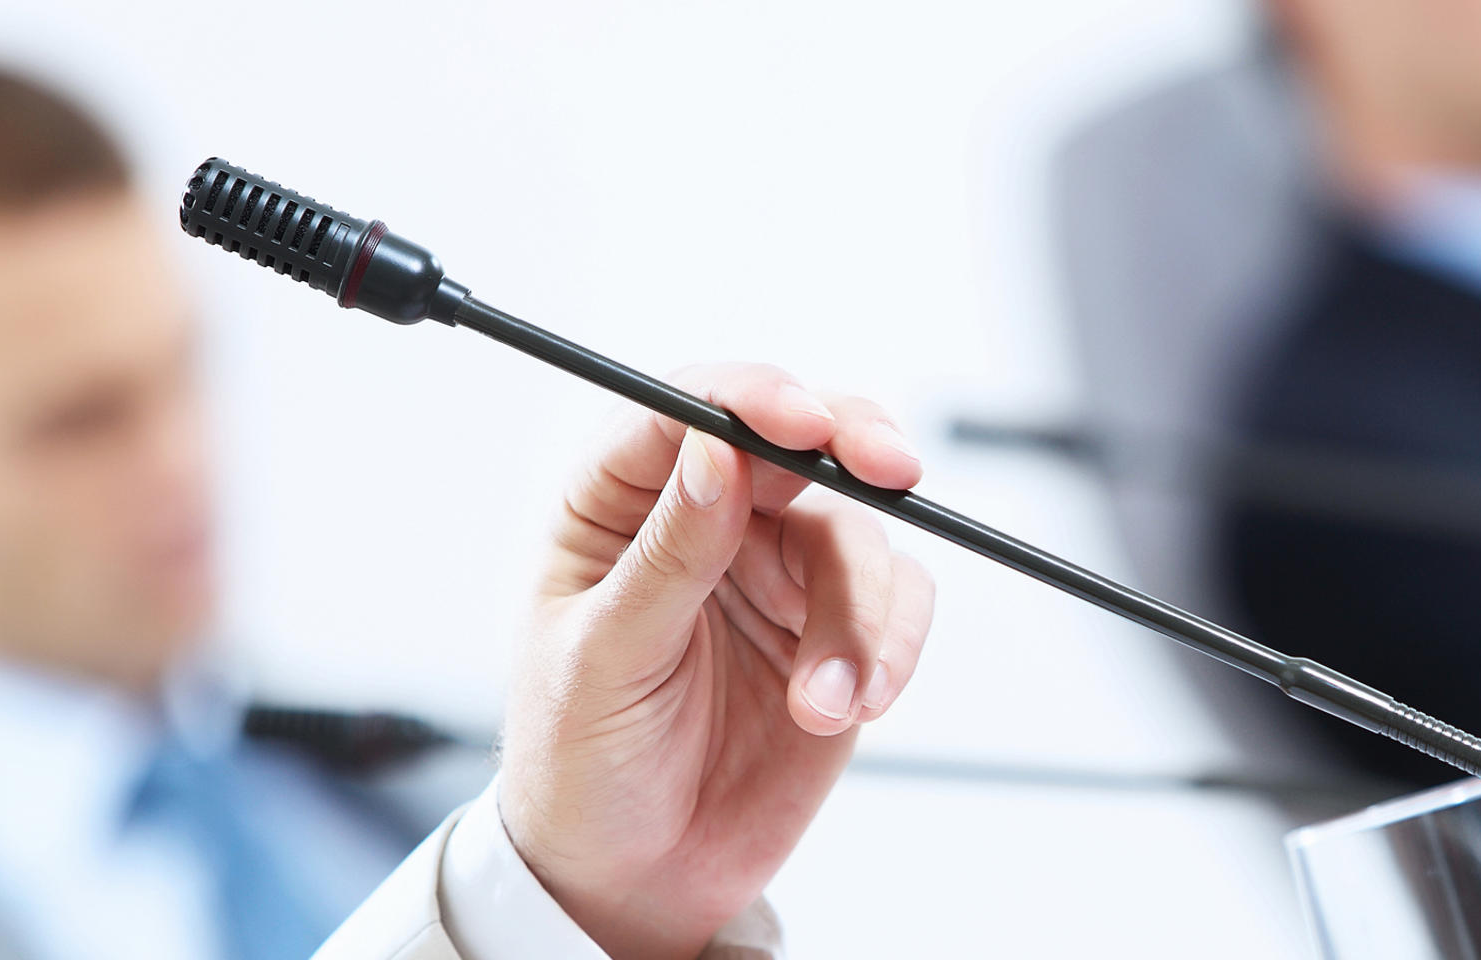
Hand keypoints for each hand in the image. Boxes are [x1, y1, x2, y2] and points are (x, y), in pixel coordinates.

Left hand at [497, 363, 933, 959]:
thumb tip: (716, 453)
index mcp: (616, 504)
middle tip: (894, 473)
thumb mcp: (604, 658)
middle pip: (798, 437)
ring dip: (861, 613)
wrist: (636, 875)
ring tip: (824, 702)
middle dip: (855, 447)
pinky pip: (898, 601)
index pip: (688, 410)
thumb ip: (667, 555)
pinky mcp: (834, 628)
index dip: (753, 400)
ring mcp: (774, 569)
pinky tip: (848, 707)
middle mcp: (703, 518)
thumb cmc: (582, 761)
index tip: (805, 424)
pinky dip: (890, 649)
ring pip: (859, 530)